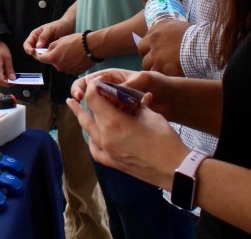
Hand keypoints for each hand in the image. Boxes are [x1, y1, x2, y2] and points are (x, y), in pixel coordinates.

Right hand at [0, 39, 14, 87]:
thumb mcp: (7, 57)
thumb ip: (10, 69)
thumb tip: (13, 78)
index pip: (1, 81)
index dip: (8, 84)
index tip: (15, 82)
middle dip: (7, 82)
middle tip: (14, 78)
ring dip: (4, 80)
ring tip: (10, 74)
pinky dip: (1, 77)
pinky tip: (5, 72)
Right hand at [23, 15, 74, 54]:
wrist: (69, 27)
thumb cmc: (59, 26)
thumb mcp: (50, 29)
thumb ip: (43, 37)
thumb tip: (37, 46)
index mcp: (35, 35)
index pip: (27, 44)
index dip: (28, 49)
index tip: (32, 51)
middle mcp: (37, 42)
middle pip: (32, 52)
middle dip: (36, 55)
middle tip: (43, 55)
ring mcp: (43, 47)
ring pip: (39, 55)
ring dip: (42, 57)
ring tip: (49, 55)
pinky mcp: (49, 51)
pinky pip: (46, 56)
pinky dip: (48, 57)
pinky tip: (53, 56)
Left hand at [36, 33, 91, 75]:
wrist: (91, 47)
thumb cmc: (76, 41)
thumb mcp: (60, 40)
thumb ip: (50, 47)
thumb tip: (46, 52)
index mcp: (53, 58)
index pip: (41, 59)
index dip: (39, 55)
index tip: (39, 52)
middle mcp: (59, 67)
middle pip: (53, 62)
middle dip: (54, 57)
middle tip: (61, 49)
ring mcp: (67, 71)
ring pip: (61, 65)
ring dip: (63, 60)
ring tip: (71, 52)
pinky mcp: (75, 73)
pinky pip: (69, 68)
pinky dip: (70, 64)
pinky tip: (76, 57)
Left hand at [66, 73, 186, 188]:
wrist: (175, 169)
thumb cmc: (165, 139)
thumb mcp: (151, 115)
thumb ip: (137, 105)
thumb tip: (134, 99)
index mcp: (114, 122)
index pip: (93, 98)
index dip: (93, 87)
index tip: (96, 82)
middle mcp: (105, 137)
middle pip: (88, 114)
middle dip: (85, 102)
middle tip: (78, 94)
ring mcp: (107, 152)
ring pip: (88, 131)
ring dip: (83, 118)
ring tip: (75, 108)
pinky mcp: (112, 163)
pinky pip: (95, 150)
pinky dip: (91, 139)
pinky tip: (92, 135)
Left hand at [139, 19, 189, 75]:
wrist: (202, 45)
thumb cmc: (194, 35)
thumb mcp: (177, 25)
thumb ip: (165, 29)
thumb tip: (161, 36)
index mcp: (157, 29)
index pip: (145, 39)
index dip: (149, 48)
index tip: (154, 52)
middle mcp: (153, 40)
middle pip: (142, 51)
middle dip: (148, 57)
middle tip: (156, 62)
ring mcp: (155, 54)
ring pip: (146, 65)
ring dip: (153, 67)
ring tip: (163, 70)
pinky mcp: (161, 67)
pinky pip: (155, 74)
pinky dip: (160, 75)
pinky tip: (167, 75)